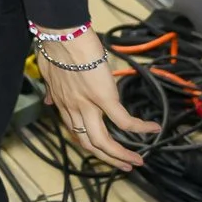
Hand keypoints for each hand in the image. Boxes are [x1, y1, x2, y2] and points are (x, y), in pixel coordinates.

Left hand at [37, 33, 158, 168]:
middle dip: (107, 158)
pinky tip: (153, 129)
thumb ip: (50, 89)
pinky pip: (124, 121)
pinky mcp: (103, 97)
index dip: (89, 143)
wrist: (62, 36)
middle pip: (89, 144)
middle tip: (124, 165)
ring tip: (138, 160)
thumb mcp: (48, 73)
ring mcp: (88, 105)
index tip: (102, 150)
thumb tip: (48, 98)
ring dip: (121, 155)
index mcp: (63, 104)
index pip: (75, 131)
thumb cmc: (55, 48)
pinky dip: (140, 128)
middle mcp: (74, 110)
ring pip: (103, 142)